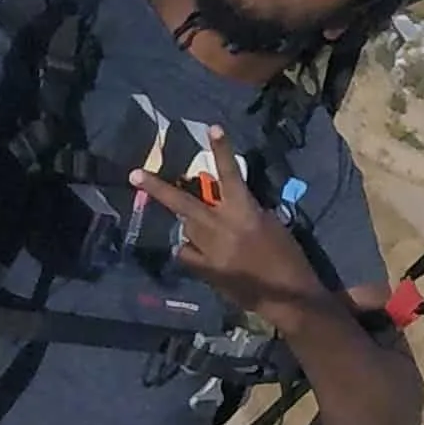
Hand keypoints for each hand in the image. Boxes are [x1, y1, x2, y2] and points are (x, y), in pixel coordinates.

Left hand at [130, 128, 325, 318]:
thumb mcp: (271, 223)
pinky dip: (191, 249)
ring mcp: (211, 252)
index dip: (221, 150)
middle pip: (184, 204)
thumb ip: (245, 210)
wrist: (289, 296)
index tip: (212, 128)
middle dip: (158, 189)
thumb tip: (224, 203)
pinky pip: (187, 253)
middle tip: (134, 175)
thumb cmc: (287, 256)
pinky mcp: (207, 272)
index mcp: (245, 212)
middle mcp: (222, 228)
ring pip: (187, 228)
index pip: (231, 174)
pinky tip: (203, 253)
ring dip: (193, 225)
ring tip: (212, 232)